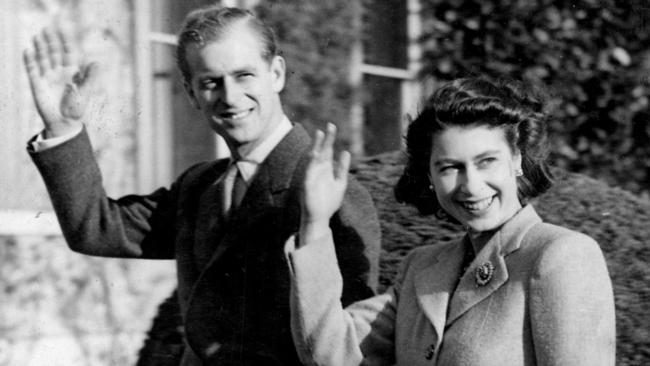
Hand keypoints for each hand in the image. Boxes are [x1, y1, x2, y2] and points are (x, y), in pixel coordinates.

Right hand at [23, 28, 98, 137]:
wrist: (64, 123)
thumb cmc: (77, 108)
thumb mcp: (86, 92)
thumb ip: (91, 77)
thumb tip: (97, 62)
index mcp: (72, 72)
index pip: (69, 52)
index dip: (65, 41)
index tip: (62, 29)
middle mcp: (59, 72)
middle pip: (54, 52)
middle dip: (51, 41)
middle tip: (47, 28)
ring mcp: (47, 77)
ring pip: (43, 58)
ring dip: (40, 47)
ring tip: (37, 36)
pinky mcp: (37, 84)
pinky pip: (32, 69)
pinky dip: (29, 60)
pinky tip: (28, 51)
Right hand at [300, 123, 350, 242]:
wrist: (320, 218)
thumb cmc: (329, 202)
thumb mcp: (340, 183)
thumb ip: (342, 168)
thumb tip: (346, 152)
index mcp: (326, 169)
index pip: (327, 150)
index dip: (329, 139)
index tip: (332, 126)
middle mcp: (318, 170)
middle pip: (322, 151)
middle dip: (325, 139)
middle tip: (330, 125)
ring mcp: (312, 176)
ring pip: (314, 158)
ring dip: (316, 146)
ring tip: (320, 134)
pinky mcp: (307, 185)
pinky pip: (308, 172)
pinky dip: (311, 163)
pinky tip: (314, 154)